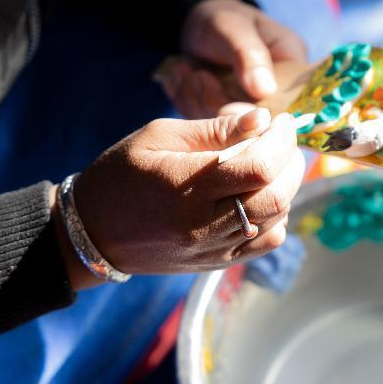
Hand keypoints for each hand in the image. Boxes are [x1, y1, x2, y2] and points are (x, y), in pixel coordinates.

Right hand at [54, 109, 304, 288]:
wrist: (91, 231)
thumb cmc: (121, 174)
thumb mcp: (159, 136)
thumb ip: (213, 130)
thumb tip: (261, 120)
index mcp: (186, 187)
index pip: (258, 166)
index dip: (282, 141)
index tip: (282, 122)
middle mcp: (203, 224)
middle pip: (275, 196)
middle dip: (291, 162)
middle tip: (283, 141)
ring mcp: (212, 248)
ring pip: (276, 220)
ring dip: (287, 188)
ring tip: (272, 165)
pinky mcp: (216, 263)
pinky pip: (265, 243)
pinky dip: (277, 217)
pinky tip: (261, 198)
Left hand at [161, 0, 306, 117]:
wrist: (196, 23)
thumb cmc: (224, 19)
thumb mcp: (236, 28)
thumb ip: (250, 55)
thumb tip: (264, 89)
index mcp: (292, 71)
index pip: (290, 106)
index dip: (263, 114)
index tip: (232, 103)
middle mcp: (275, 98)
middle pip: (253, 124)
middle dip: (218, 100)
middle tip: (201, 76)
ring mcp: (246, 111)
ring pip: (222, 128)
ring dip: (197, 97)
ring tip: (189, 69)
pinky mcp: (220, 119)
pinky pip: (200, 124)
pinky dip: (185, 99)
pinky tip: (183, 75)